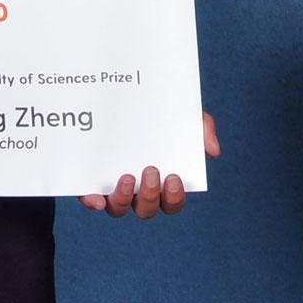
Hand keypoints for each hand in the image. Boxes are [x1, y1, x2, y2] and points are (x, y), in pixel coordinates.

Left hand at [80, 111, 219, 218]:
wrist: (121, 93)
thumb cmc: (158, 112)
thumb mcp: (184, 115)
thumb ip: (202, 129)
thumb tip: (213, 151)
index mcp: (161, 179)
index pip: (170, 202)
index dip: (173, 198)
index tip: (174, 178)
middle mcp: (137, 188)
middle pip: (146, 209)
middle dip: (150, 195)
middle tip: (151, 171)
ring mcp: (112, 185)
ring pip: (118, 208)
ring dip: (123, 200)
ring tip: (126, 177)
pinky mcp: (89, 178)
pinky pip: (89, 198)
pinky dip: (92, 202)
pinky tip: (97, 198)